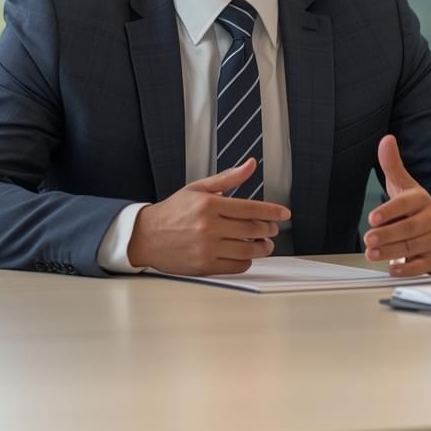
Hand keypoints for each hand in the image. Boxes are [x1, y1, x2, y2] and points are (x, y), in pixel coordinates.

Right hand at [128, 158, 291, 275]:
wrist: (146, 236)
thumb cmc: (173, 212)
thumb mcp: (198, 188)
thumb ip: (228, 178)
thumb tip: (250, 165)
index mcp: (209, 204)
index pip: (251, 208)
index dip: (272, 211)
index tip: (284, 214)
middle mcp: (209, 226)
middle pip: (253, 229)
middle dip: (269, 229)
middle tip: (272, 229)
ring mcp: (207, 248)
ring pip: (248, 249)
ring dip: (263, 247)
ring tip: (265, 244)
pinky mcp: (204, 265)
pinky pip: (236, 265)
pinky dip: (246, 261)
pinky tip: (246, 254)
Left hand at [363, 135, 430, 275]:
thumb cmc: (419, 208)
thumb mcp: (407, 186)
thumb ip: (393, 165)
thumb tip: (386, 139)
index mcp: (421, 201)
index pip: (406, 205)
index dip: (390, 211)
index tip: (373, 217)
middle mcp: (430, 220)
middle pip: (409, 229)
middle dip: (388, 234)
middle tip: (369, 238)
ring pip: (412, 248)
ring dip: (391, 252)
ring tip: (371, 254)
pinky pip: (422, 266)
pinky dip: (407, 269)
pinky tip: (393, 268)